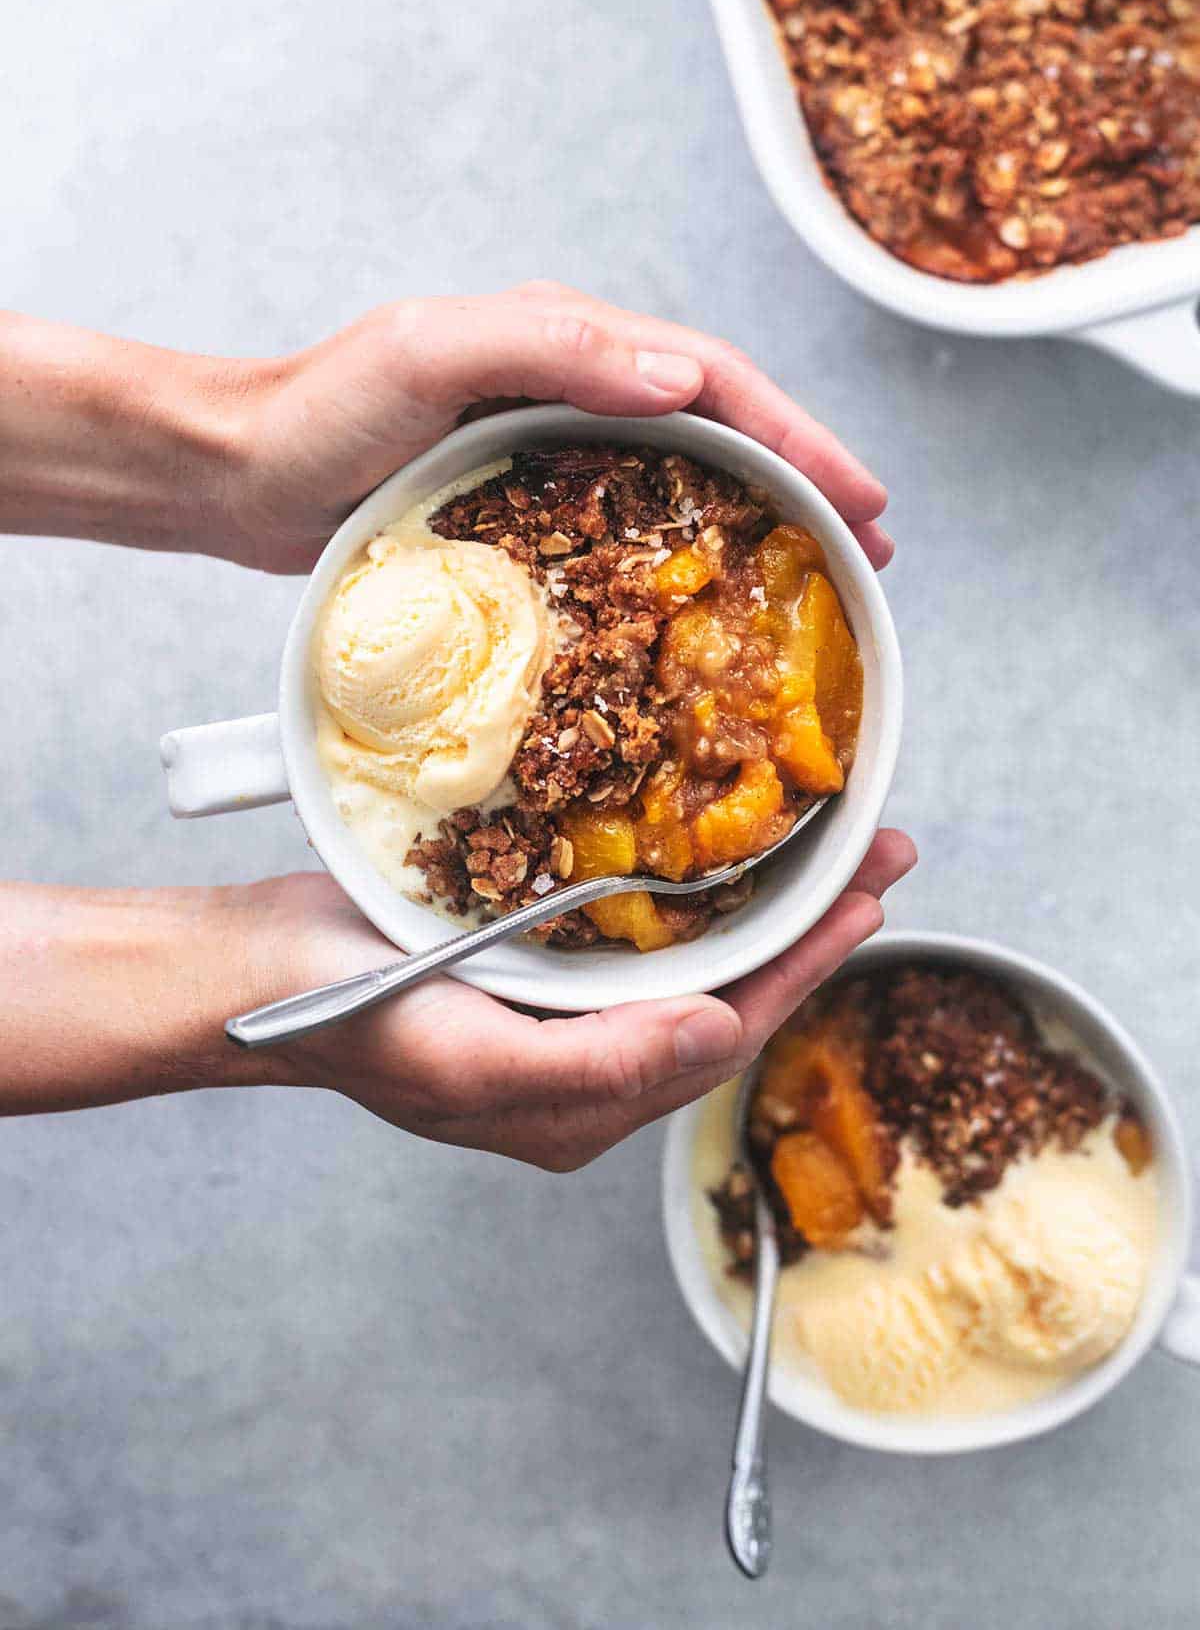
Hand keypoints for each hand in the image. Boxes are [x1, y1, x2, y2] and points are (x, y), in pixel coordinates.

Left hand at [224, 281, 891, 573]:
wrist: (239, 471)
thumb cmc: (319, 409)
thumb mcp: (430, 354)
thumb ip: (551, 347)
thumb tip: (683, 379)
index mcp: (566, 340)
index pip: (714, 379)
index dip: (799, 435)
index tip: (864, 495)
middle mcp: (572, 385)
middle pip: (720, 426)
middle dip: (806, 476)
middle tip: (873, 544)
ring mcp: (551, 444)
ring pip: (685, 475)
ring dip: (761, 515)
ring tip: (822, 570)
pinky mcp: (526, 502)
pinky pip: (630, 521)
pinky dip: (687, 552)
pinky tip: (708, 597)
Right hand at [265, 831, 914, 1170]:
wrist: (255, 973)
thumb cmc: (352, 1023)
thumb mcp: (472, 1061)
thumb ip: (598, 1065)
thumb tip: (720, 1034)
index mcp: (583, 1103)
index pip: (724, 1035)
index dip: (804, 969)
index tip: (869, 902)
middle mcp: (587, 1061)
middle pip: (727, 993)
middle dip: (809, 928)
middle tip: (880, 855)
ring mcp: (561, 1010)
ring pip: (693, 958)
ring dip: (765, 900)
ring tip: (830, 845)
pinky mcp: (535, 959)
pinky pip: (640, 929)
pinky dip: (695, 888)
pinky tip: (721, 845)